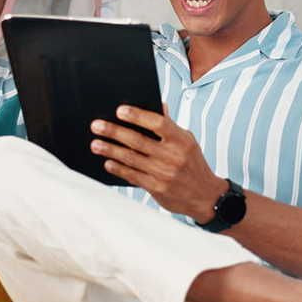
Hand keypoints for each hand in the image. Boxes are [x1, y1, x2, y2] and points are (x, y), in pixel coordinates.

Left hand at [90, 104, 227, 223]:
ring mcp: (164, 173)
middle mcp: (173, 156)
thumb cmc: (193, 164)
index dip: (138, 116)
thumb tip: (158, 104)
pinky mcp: (157, 188)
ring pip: (131, 159)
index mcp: (182, 140)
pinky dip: (118, 168)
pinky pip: (132, 176)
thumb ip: (170, 125)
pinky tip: (108, 162)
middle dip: (114, 132)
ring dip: (110, 150)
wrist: (205, 196)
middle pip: (138, 141)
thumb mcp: (187, 141)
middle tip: (97, 125)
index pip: (158, 123)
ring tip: (95, 143)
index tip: (120, 111)